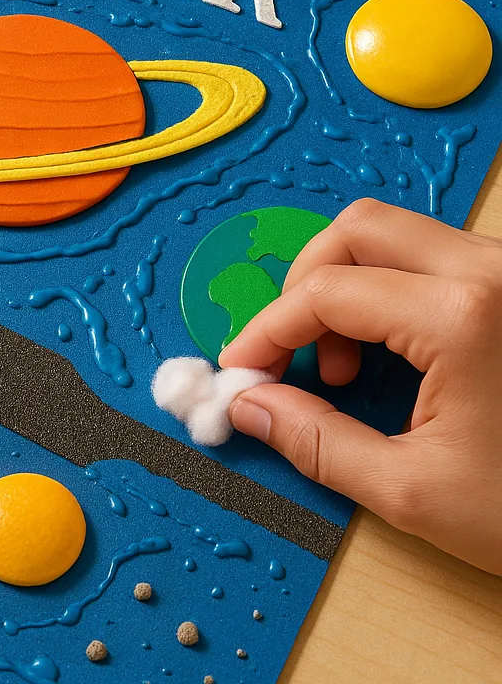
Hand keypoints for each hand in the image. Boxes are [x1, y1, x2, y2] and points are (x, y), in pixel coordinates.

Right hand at [219, 199, 501, 574]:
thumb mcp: (414, 490)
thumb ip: (315, 442)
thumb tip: (252, 406)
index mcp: (462, 316)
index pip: (324, 294)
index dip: (267, 331)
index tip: (243, 367)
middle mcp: (489, 272)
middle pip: (356, 230)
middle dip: (304, 285)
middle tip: (290, 349)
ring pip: (393, 234)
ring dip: (344, 284)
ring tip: (343, 363)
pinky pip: (429, 257)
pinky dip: (384, 289)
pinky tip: (387, 349)